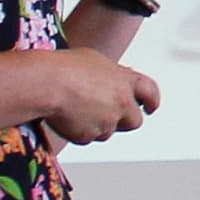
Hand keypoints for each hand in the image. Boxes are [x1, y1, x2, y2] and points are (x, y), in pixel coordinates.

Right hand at [41, 49, 158, 145]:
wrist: (47, 83)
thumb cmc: (65, 67)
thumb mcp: (95, 61)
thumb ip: (110, 75)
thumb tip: (111, 83)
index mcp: (126, 80)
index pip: (150, 92)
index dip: (152, 101)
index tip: (151, 107)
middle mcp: (122, 103)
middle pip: (134, 121)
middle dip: (124, 120)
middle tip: (108, 115)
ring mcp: (107, 121)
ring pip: (108, 131)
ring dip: (97, 125)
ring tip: (76, 109)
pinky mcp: (89, 136)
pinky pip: (86, 138)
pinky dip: (78, 131)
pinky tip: (66, 117)